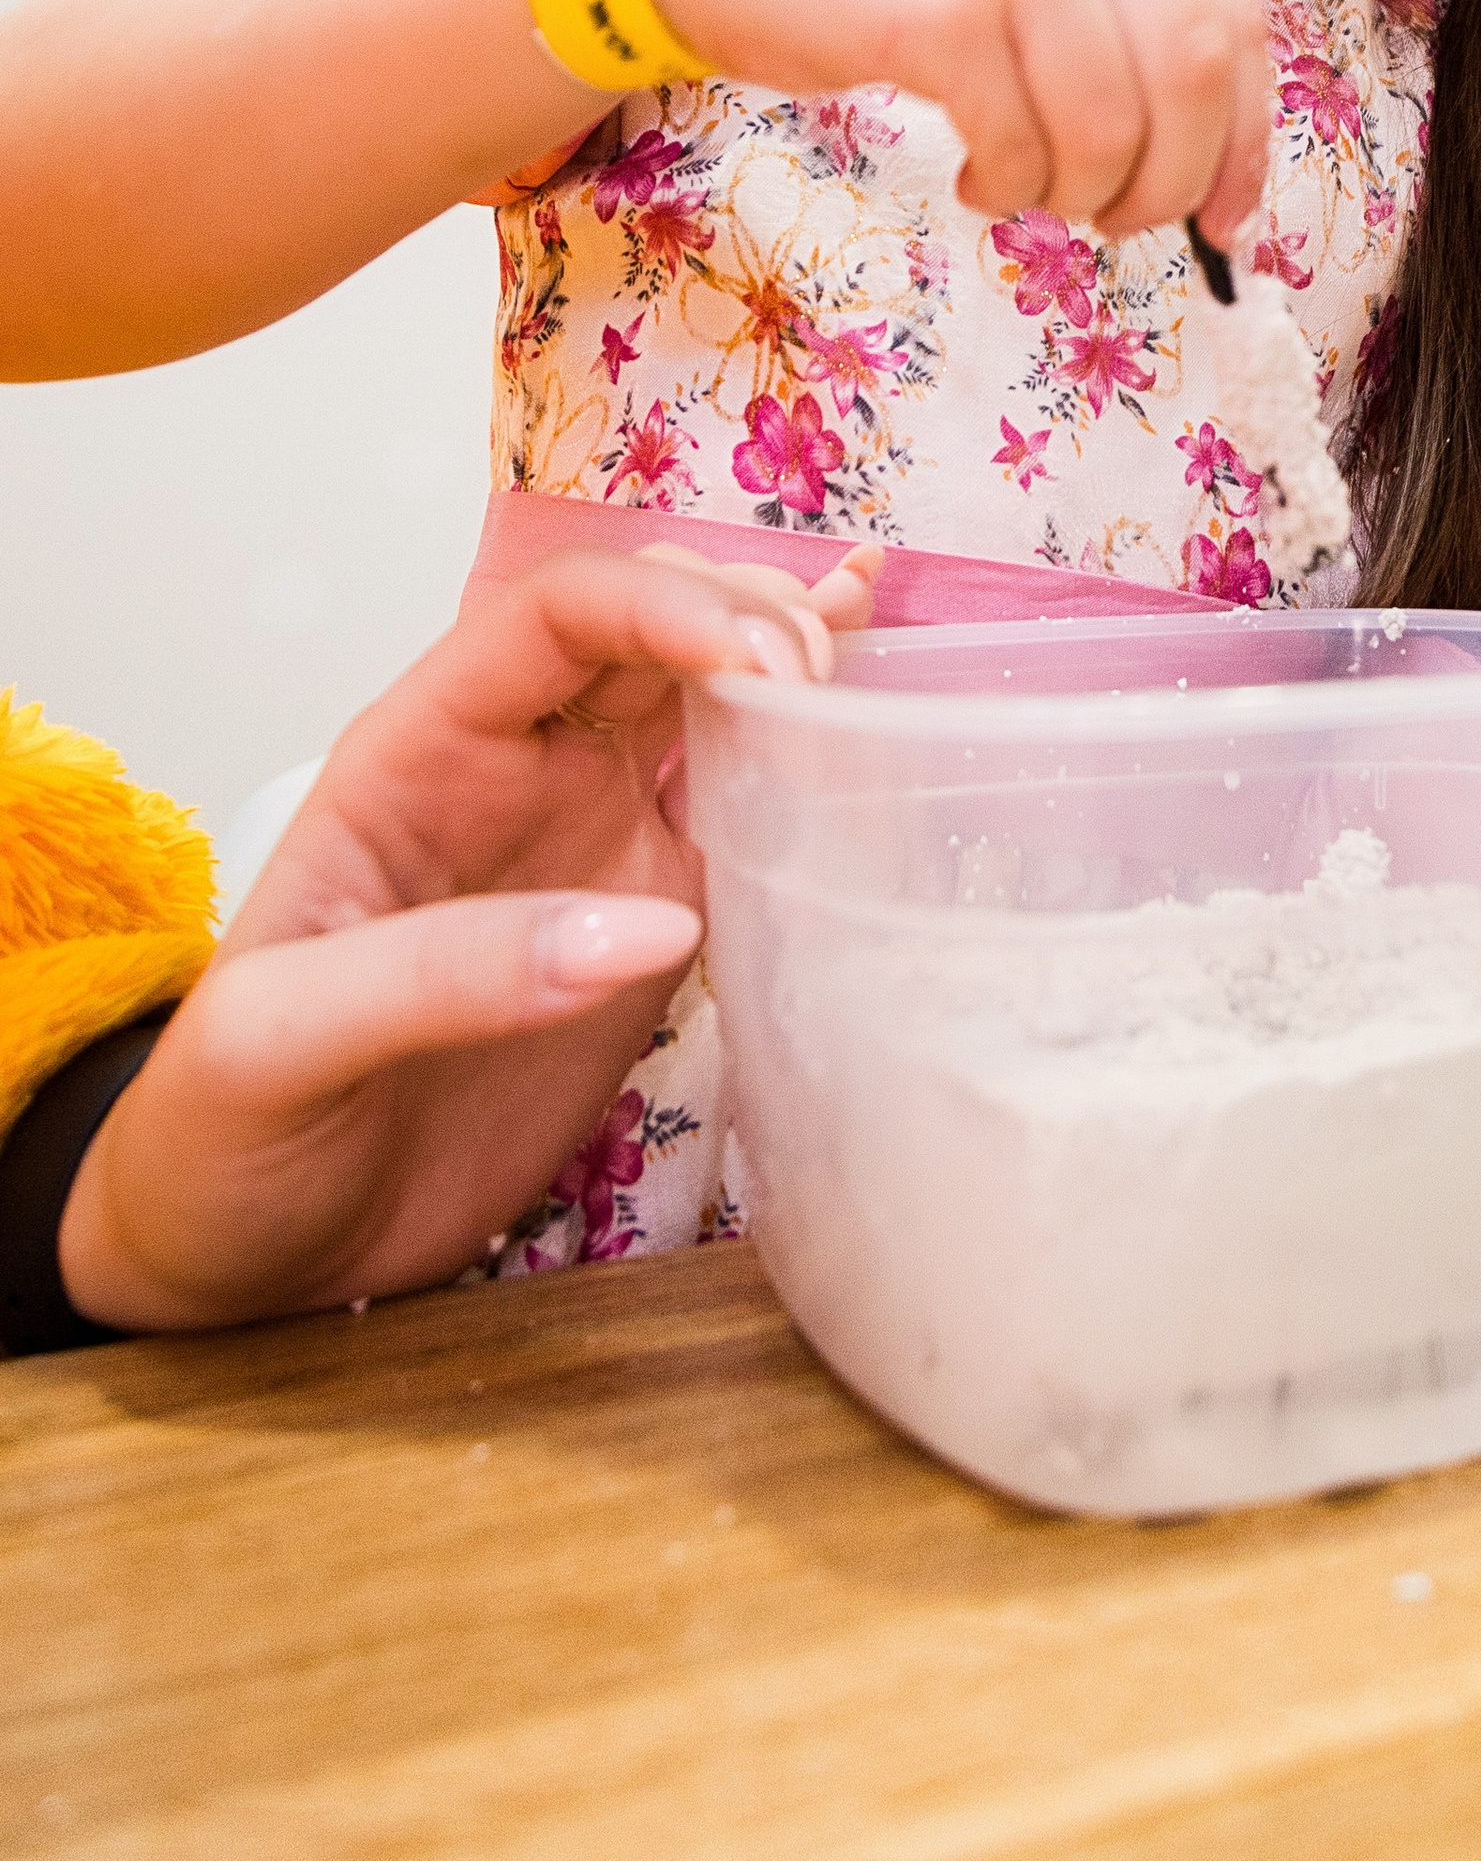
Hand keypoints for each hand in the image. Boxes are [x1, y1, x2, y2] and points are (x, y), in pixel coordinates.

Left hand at [58, 546, 875, 1333]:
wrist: (249, 1254)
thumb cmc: (219, 1132)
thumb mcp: (278, 1043)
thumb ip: (440, 975)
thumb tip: (647, 925)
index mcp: (416, 755)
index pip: (549, 620)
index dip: (660, 606)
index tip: (759, 661)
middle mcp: (515, 774)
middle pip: (649, 632)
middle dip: (747, 618)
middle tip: (829, 682)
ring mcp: (587, 847)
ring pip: (707, 706)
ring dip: (791, 664)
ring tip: (879, 655)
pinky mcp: (646, 934)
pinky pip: (740, 824)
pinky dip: (810, 769)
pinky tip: (876, 719)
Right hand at [643, 0, 1271, 247]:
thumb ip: (1136, 13)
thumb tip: (1226, 175)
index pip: (1239, 23)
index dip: (1243, 142)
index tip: (1227, 217)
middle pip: (1194, 82)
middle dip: (1166, 183)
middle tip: (1114, 218)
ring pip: (1111, 129)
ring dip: (1074, 193)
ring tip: (1022, 183)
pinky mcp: (939, 7)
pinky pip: (1021, 146)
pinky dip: (1007, 184)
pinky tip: (971, 167)